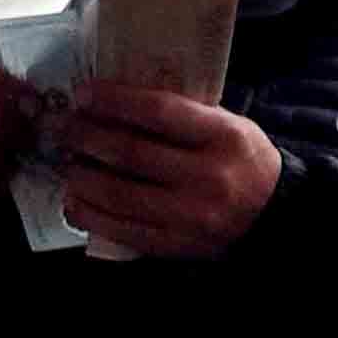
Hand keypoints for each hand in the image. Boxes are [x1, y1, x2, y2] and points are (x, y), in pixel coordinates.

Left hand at [58, 81, 281, 258]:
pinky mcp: (175, 244)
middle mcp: (208, 176)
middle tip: (63, 127)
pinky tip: (74, 200)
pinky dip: (89, 214)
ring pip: (118, 194)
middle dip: (86, 137)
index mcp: (224, 136)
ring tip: (65, 162)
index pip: (159, 112)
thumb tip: (119, 102)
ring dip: (80, 176)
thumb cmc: (245, 161)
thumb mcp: (229, 126)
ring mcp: (190, 215)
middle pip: (130, 153)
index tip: (83, 93)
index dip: (114, 100)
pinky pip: (121, 229)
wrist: (274, 214)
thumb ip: (184, 115)